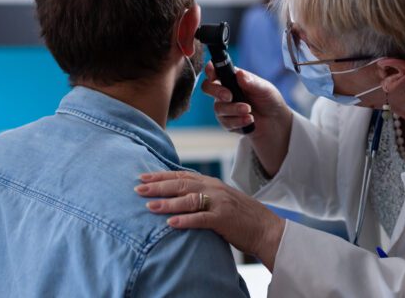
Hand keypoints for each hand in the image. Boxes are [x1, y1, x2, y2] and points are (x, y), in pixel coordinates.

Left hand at [135, 171, 284, 271]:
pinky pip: (201, 218)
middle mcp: (215, 188)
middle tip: (138, 188)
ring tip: (150, 206)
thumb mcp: (221, 200)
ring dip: (168, 203)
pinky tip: (170, 224)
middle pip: (181, 183)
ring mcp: (220, 203)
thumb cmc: (241, 217)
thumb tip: (178, 196)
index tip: (142, 177)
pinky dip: (185, 220)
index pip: (182, 175)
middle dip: (158, 186)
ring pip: (189, 199)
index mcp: (212, 183)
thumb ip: (202, 196)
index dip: (161, 176)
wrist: (266, 228)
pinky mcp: (224, 218)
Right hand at [201, 62, 292, 173]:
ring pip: (218, 108)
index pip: (215, 70)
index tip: (213, 75)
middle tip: (229, 96)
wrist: (275, 121)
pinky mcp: (228, 122)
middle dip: (216, 91)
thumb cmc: (269, 99)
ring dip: (234, 109)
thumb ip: (252, 82)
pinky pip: (226, 122)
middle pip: (207, 87)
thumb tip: (239, 74)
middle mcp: (225, 91)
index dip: (210, 71)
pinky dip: (238, 121)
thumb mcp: (265, 88)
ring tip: (249, 110)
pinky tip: (249, 120)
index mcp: (232, 78)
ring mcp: (225, 107)